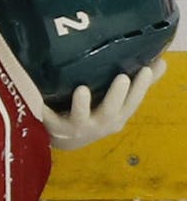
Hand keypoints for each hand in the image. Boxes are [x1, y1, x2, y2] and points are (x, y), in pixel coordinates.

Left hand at [41, 59, 166, 149]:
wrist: (65, 139)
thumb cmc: (95, 114)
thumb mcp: (117, 103)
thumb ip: (136, 84)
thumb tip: (161, 62)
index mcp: (117, 117)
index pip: (132, 103)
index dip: (141, 88)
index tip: (147, 69)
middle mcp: (100, 124)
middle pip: (111, 112)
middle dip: (117, 96)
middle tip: (123, 77)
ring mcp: (78, 128)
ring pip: (81, 117)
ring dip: (82, 105)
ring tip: (82, 89)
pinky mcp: (55, 128)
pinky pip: (48, 119)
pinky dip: (44, 109)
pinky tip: (40, 99)